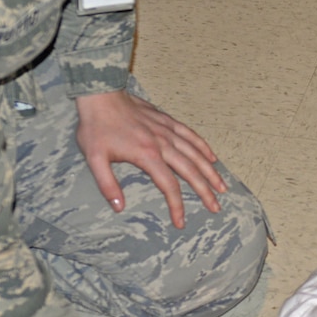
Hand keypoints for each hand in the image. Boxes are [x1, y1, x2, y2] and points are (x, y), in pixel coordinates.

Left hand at [76, 90, 225, 228]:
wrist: (101, 94)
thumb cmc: (96, 127)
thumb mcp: (94, 158)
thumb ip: (107, 185)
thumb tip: (118, 208)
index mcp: (147, 155)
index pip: (169, 186)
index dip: (177, 206)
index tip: (180, 222)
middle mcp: (163, 143)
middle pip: (190, 171)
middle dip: (205, 191)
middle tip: (216, 207)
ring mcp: (167, 130)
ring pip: (195, 153)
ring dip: (210, 171)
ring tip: (222, 186)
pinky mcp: (166, 120)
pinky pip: (190, 135)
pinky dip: (203, 147)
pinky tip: (211, 156)